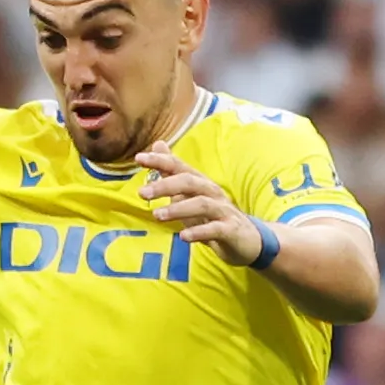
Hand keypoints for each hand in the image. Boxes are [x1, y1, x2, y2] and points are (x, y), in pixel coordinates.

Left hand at [136, 147, 265, 265]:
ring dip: (179, 208)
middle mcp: (212, 192)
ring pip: (202, 204)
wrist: (246, 239)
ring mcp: (223, 210)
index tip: (138, 158)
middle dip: (165, 185)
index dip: (160, 161)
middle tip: (142, 193)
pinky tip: (183, 237)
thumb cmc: (212, 216)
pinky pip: (216, 229)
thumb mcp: (189, 194)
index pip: (179, 167)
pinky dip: (200, 231)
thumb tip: (157, 144)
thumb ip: (172, 172)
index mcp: (200, 183)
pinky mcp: (231, 230)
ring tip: (157, 215)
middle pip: (189, 182)